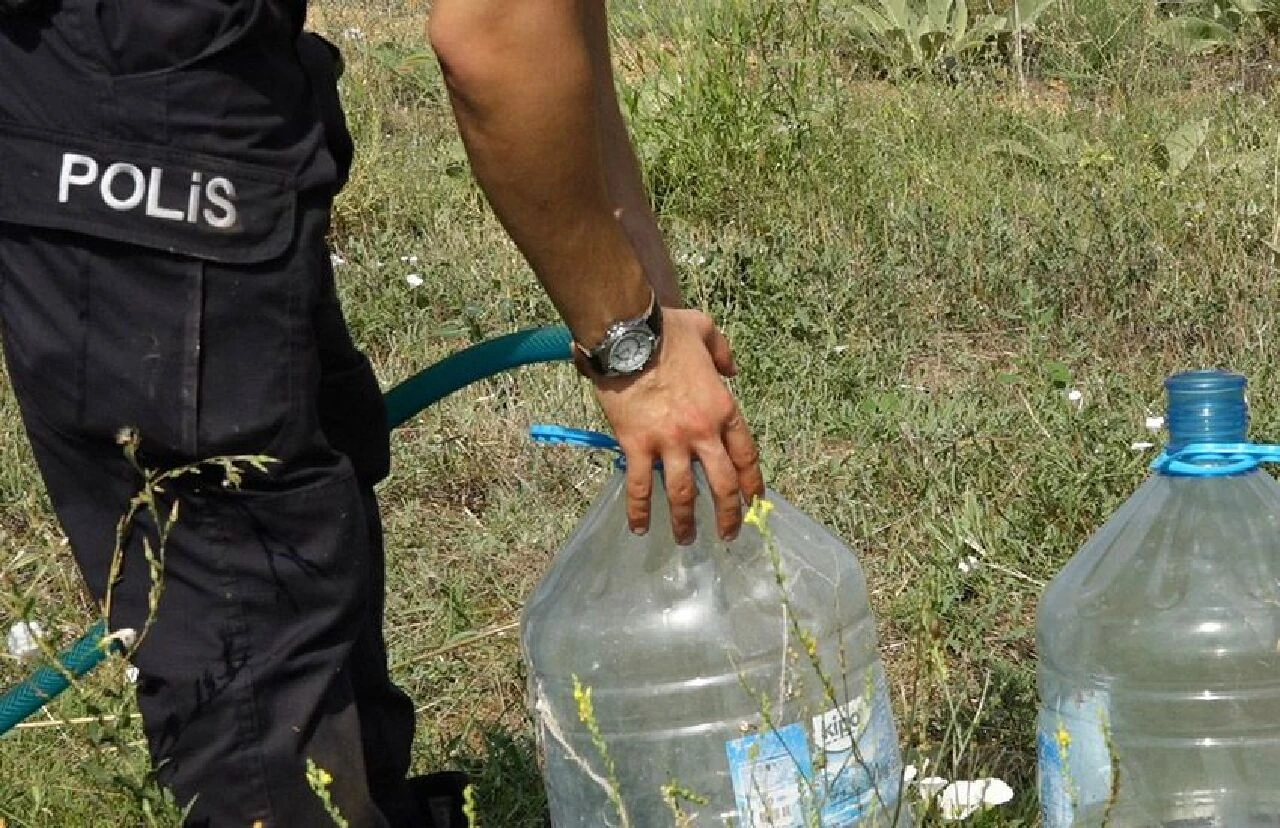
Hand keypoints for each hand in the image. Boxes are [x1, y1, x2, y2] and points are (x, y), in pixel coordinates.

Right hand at [588, 308, 764, 543]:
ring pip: (683, 492)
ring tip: (686, 539)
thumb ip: (723, 351)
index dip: (752, 483)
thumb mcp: (705, 330)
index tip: (755, 502)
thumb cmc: (666, 331)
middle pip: (722, 483)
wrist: (627, 336)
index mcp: (723, 408)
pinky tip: (639, 528)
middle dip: (728, 514)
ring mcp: (670, 442)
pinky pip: (640, 486)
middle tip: (729, 534)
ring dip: (685, 520)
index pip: (745, 455)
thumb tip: (732, 369)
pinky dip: (639, 510)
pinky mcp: (638, 446)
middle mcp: (702, 431)